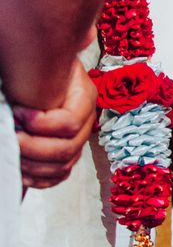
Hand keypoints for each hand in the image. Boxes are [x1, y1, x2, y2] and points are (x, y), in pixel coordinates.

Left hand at [15, 59, 96, 188]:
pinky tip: (22, 172)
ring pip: (63, 165)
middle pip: (68, 148)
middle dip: (33, 148)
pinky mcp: (67, 153)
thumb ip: (47, 73)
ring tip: (13, 153)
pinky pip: (60, 175)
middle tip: (11, 138)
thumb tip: (47, 74)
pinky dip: (41, 179)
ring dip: (34, 165)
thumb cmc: (41, 70)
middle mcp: (86, 121)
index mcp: (85, 97)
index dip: (42, 124)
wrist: (44, 75)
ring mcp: (78, 139)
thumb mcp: (48, 66)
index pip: (70, 122)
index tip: (17, 112)